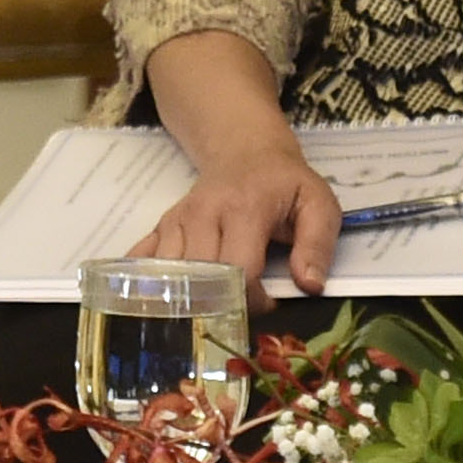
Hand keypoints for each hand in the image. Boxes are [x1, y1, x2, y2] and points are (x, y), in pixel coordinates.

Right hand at [133, 130, 342, 299]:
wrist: (245, 151)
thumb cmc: (285, 183)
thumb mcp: (318, 205)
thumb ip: (318, 246)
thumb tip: (309, 286)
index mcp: (244, 209)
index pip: (239, 269)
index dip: (254, 298)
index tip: (270, 302)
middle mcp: (203, 213)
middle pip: (199, 276)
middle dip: (221, 304)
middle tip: (242, 311)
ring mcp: (178, 219)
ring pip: (170, 273)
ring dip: (188, 298)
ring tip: (214, 308)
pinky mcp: (163, 225)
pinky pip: (144, 258)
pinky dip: (151, 282)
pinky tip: (163, 298)